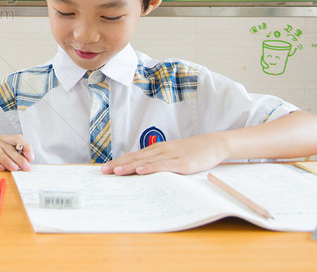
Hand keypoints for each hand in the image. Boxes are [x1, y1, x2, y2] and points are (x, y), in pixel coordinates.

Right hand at [0, 134, 33, 171]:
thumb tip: (27, 162)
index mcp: (4, 140)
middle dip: (19, 158)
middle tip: (26, 167)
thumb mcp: (7, 159)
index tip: (31, 158)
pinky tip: (1, 168)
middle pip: (9, 147)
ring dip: (7, 160)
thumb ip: (16, 158)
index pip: (17, 138)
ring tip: (14, 168)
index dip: (26, 146)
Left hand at [100, 132, 228, 175]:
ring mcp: (170, 156)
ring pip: (146, 162)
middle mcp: (160, 151)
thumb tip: (133, 160)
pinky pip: (163, 166)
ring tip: (116, 172)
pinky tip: (140, 171)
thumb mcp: (169, 153)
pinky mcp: (181, 163)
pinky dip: (150, 168)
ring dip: (130, 167)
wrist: (213, 144)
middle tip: (103, 171)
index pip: (133, 157)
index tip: (104, 168)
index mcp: (156, 150)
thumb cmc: (191, 151)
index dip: (118, 162)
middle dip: (118, 165)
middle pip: (135, 159)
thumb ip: (152, 157)